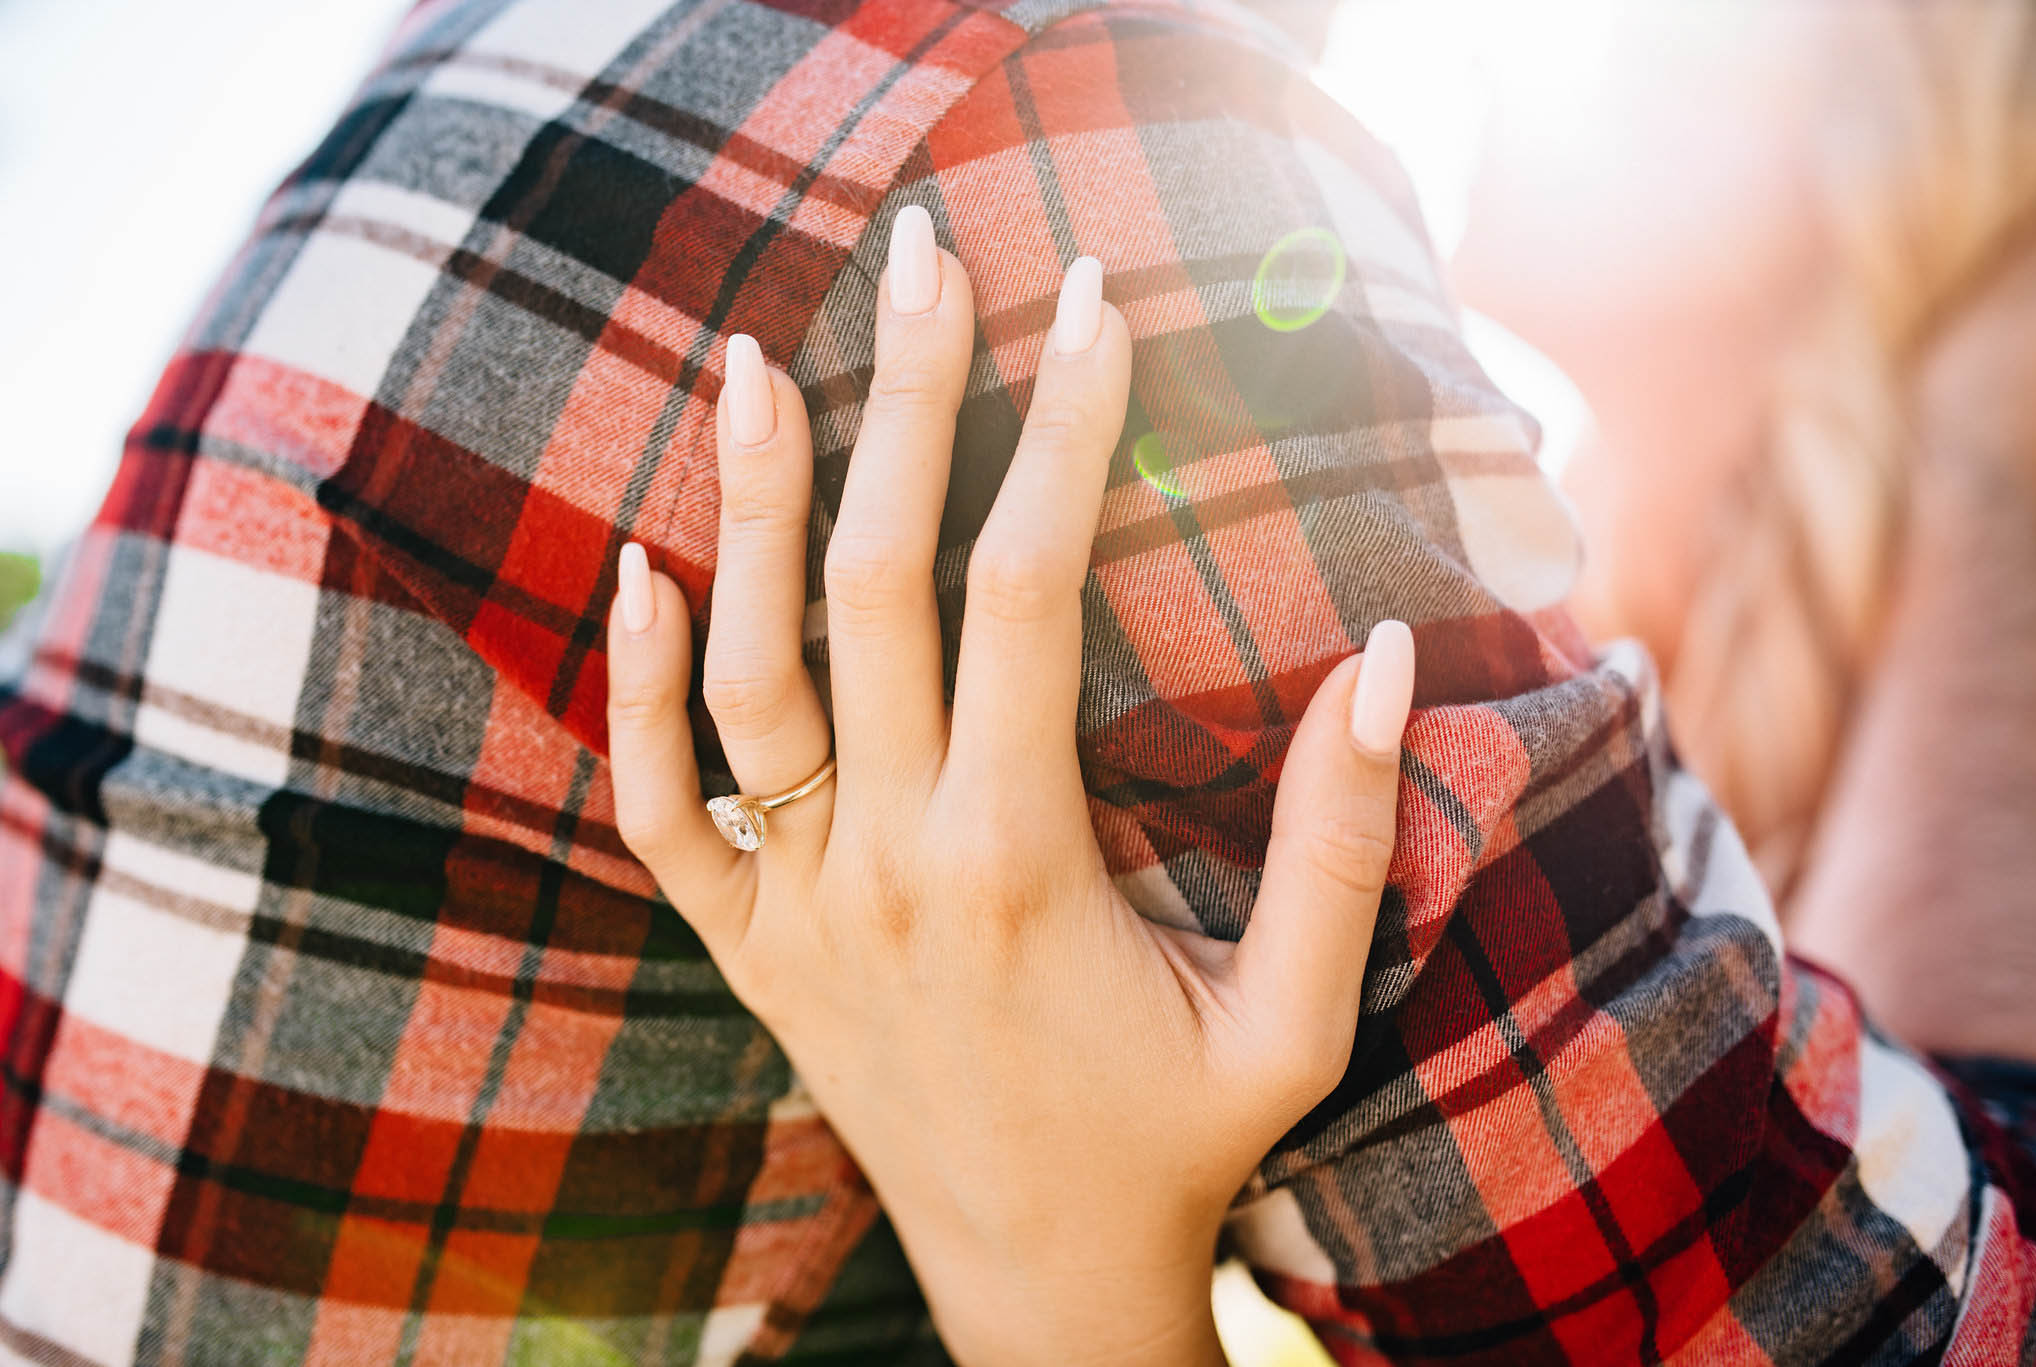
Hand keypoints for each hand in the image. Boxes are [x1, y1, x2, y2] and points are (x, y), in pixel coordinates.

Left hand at [604, 206, 1415, 1366]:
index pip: (1028, 593)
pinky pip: (661, 805)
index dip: (1065, 433)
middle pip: (878, 587)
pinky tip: (644, 570)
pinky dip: (639, 686)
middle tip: (925, 258)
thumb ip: (1339, 842)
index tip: (1094, 305)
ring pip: (747, 673)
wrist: (1037, 1282)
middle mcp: (882, 864)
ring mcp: (794, 906)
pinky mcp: (747, 949)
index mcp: (1016, 862)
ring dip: (751, 508)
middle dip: (912, 403)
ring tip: (763, 359)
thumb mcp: (1297, 1018)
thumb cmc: (1177, 1148)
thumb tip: (1387, 654)